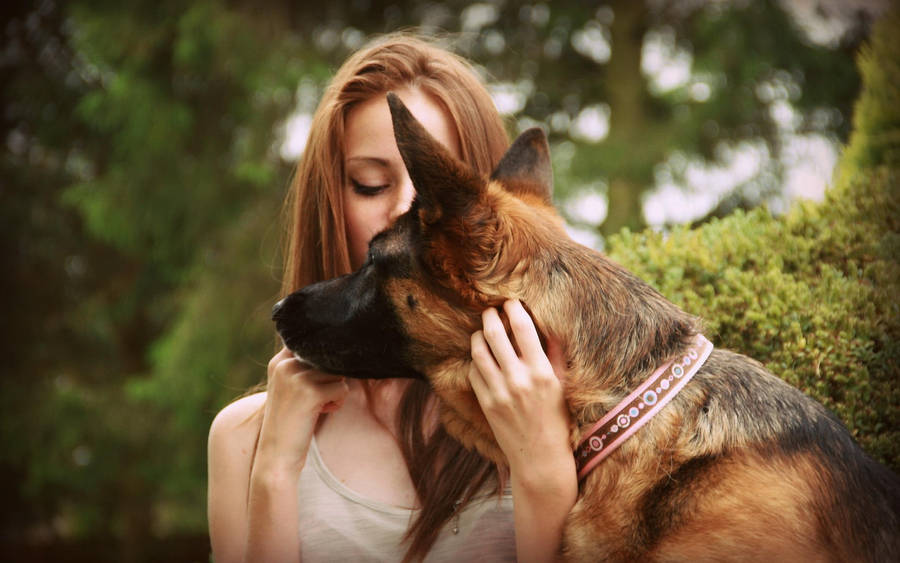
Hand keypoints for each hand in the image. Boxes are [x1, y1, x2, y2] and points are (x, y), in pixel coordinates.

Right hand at [257, 347, 349, 472]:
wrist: (277, 456)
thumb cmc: (291, 421)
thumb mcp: (292, 387)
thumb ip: (306, 366)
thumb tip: (341, 348)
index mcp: (279, 361)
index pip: (313, 344)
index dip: (324, 358)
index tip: (318, 381)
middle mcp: (285, 364)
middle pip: (328, 358)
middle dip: (331, 377)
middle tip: (317, 398)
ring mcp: (296, 377)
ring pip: (338, 372)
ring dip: (335, 390)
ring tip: (318, 405)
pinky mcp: (310, 392)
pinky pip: (342, 388)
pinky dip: (338, 402)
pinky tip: (322, 412)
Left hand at [468, 299, 576, 561]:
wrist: (540, 459)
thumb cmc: (557, 420)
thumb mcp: (562, 386)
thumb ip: (554, 355)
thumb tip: (549, 326)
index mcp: (542, 372)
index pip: (523, 328)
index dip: (515, 309)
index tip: (512, 302)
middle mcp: (518, 380)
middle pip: (495, 334)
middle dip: (491, 316)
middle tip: (491, 310)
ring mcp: (499, 392)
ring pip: (479, 351)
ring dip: (478, 336)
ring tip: (483, 331)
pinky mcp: (486, 403)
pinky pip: (473, 372)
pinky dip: (475, 361)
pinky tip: (482, 358)